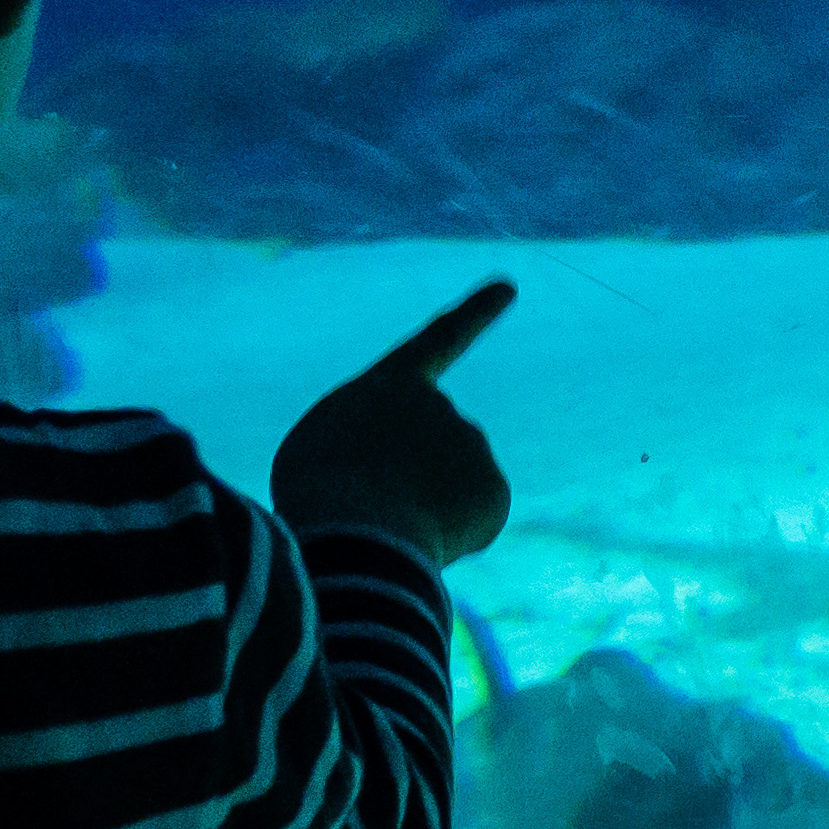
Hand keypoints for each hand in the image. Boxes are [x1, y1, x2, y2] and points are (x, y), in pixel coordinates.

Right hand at [269, 275, 515, 562]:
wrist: (356, 529)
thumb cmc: (318, 494)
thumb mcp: (323, 457)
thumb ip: (371, 453)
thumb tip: (409, 485)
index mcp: (391, 385)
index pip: (440, 340)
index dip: (476, 314)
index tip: (509, 286)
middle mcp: (442, 405)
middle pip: (428, 454)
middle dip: (406, 486)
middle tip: (370, 509)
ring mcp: (473, 444)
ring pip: (448, 493)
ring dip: (422, 515)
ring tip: (389, 525)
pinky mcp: (494, 490)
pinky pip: (471, 524)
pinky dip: (450, 540)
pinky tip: (425, 542)